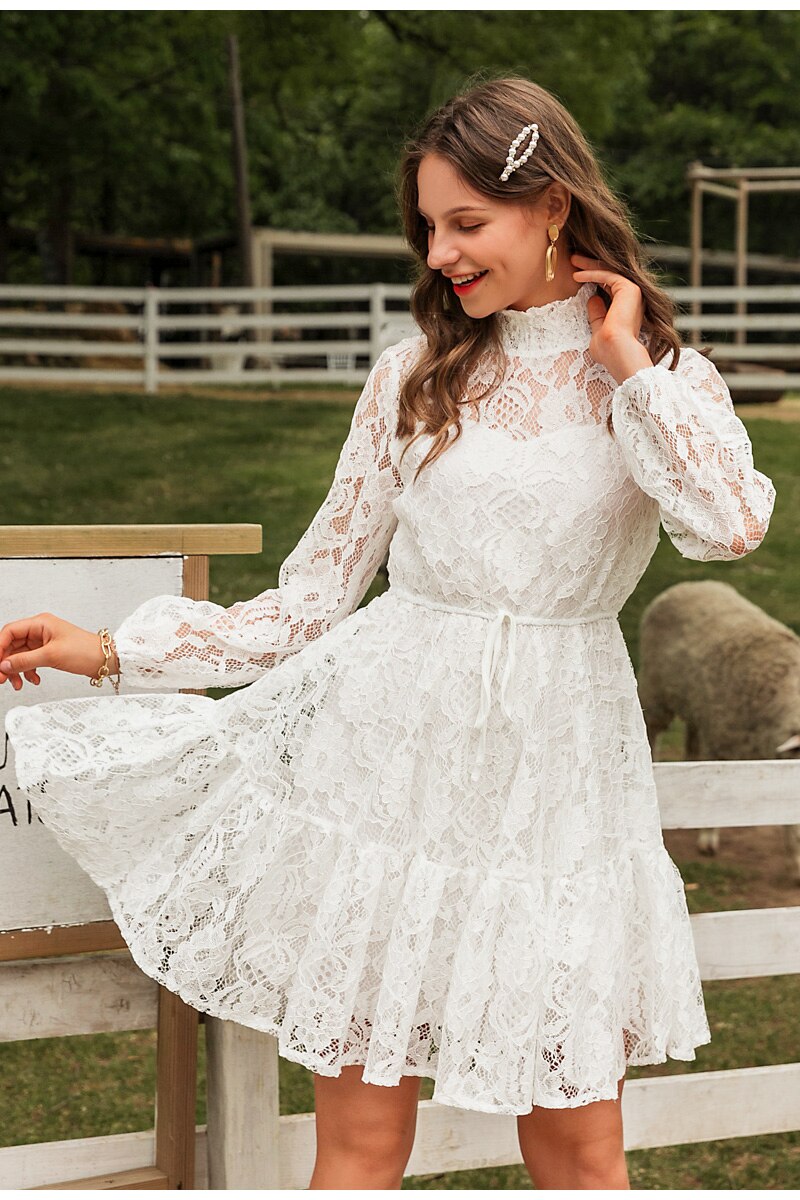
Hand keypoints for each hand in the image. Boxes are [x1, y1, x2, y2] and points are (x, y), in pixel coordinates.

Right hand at [0, 613, 115, 692]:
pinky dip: (28, 671)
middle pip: (12, 645)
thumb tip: (4, 665)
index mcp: (40, 623)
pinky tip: (34, 680)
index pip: (10, 632)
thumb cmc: (85, 651)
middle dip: (6, 663)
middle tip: (2, 679)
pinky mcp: (48, 652)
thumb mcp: (52, 656)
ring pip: (20, 655)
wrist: (105, 660)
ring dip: (16, 670)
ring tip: (18, 684)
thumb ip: (25, 660)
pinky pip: (30, 661)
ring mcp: (44, 642)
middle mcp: (40, 630)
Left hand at [570, 253, 653, 383]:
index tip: (576, 275)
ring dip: (589, 265)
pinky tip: (577, 275)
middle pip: (608, 274)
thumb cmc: (608, 350)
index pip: (608, 286)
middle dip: (590, 265)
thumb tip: (592, 299)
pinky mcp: (629, 289)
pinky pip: (607, 275)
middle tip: (573, 259)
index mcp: (627, 307)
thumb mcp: (598, 329)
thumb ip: (596, 314)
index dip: (592, 278)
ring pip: (608, 271)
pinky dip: (591, 273)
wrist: (616, 352)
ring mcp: (633, 292)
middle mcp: (632, 298)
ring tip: (572, 260)